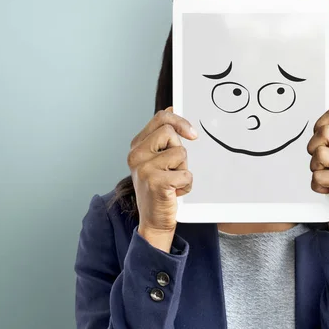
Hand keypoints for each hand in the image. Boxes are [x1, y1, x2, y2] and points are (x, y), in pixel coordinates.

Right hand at [127, 107, 197, 250]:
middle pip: (171, 132)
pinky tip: (175, 193)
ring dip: (184, 170)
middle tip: (173, 169)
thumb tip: (172, 107)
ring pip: (181, 153)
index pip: (161, 118)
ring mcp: (144, 168)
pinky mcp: (156, 182)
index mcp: (137, 146)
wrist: (154, 221)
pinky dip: (187, 185)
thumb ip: (163, 137)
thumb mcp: (159, 159)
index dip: (180, 121)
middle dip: (180, 151)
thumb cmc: (161, 189)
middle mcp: (136, 155)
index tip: (192, 134)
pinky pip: (186, 173)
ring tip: (174, 183)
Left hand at [307, 107, 328, 235]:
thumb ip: (327, 139)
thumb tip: (315, 125)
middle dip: (313, 149)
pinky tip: (328, 189)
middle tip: (321, 163)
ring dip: (315, 168)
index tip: (322, 143)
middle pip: (323, 133)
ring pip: (319, 153)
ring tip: (326, 176)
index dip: (320, 127)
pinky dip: (317, 185)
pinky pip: (318, 176)